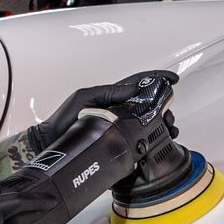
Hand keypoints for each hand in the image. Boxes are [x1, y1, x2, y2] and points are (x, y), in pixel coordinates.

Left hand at [0, 70, 178, 191]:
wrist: (51, 144)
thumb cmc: (63, 120)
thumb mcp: (84, 98)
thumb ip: (108, 92)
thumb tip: (133, 90)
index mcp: (112, 97)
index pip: (139, 84)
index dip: (157, 80)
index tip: (172, 80)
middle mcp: (117, 111)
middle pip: (149, 106)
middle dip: (165, 108)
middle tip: (171, 116)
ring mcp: (118, 128)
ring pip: (148, 124)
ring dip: (162, 125)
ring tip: (169, 130)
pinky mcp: (116, 144)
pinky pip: (139, 142)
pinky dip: (152, 141)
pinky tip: (159, 144)